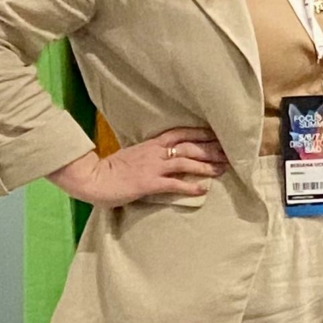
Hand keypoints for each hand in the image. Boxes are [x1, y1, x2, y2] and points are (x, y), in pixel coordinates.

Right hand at [52, 127, 227, 206]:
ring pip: (186, 162)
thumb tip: (165, 155)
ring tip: (222, 169)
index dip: (201, 133)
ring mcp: (153, 167)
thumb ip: (150, 153)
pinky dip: (190, 186)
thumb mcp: (133, 155)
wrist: (93, 178)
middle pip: (189, 146)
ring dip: (206, 165)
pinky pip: (175, 184)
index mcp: (151, 144)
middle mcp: (155, 152)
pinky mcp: (149, 183)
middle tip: (229, 152)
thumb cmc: (111, 169)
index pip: (181, 133)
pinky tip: (203, 189)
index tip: (218, 134)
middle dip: (211, 149)